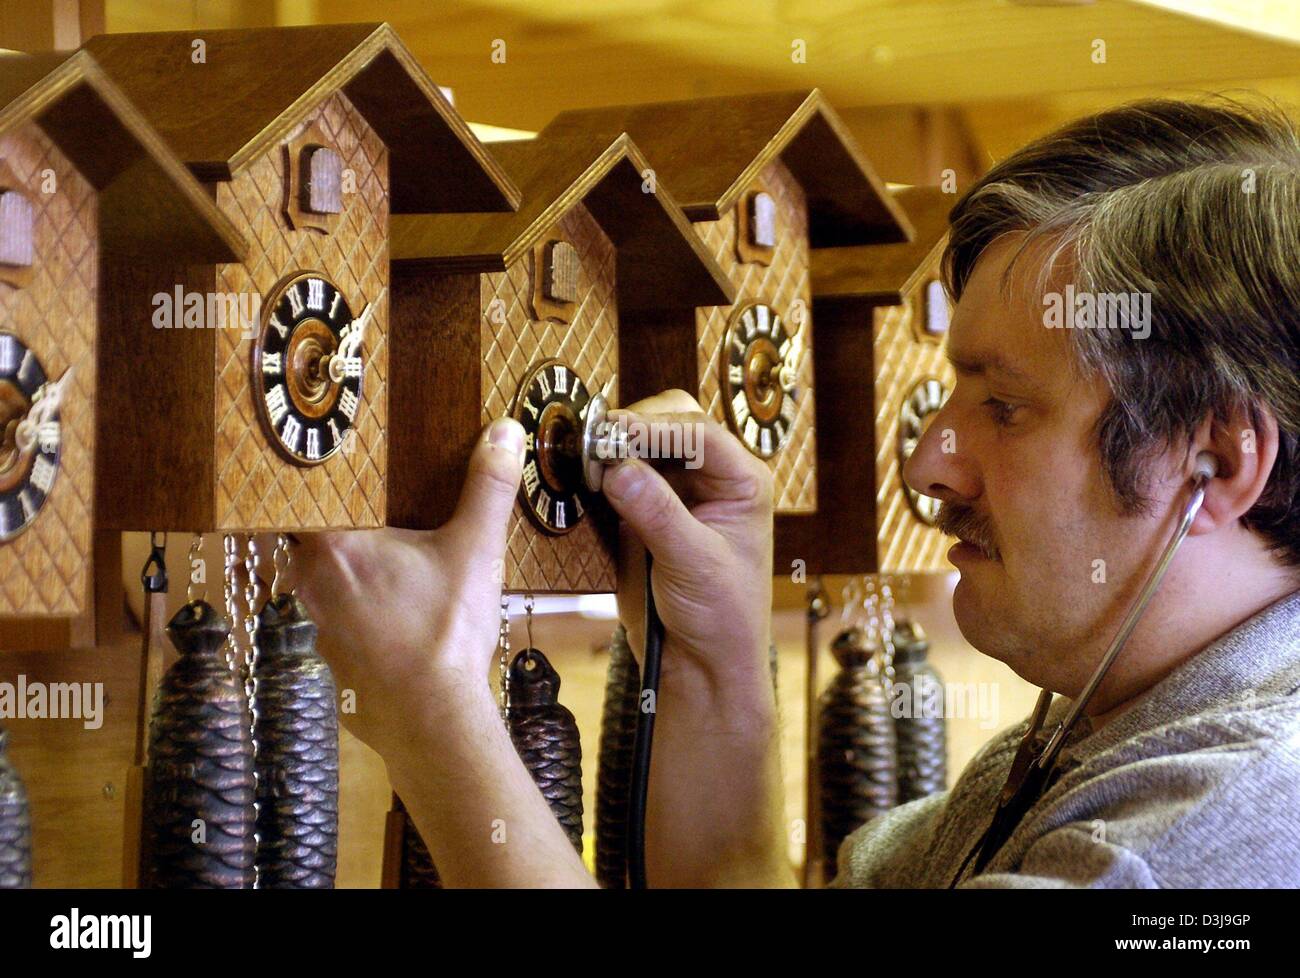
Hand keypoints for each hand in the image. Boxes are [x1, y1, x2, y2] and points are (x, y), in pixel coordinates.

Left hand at [292, 417, 524, 759]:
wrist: (433, 721)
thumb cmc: (444, 630)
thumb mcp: (475, 550)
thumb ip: (487, 489)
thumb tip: (505, 430)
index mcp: (333, 546)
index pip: (294, 498)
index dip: (306, 482)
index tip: (319, 466)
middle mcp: (310, 584)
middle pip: (307, 540)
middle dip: (335, 527)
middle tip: (368, 508)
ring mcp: (318, 628)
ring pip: (321, 586)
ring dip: (347, 575)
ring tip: (387, 561)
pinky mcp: (335, 664)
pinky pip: (340, 625)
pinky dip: (361, 616)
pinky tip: (396, 617)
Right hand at [604, 389, 774, 702]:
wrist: (702, 661)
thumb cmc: (723, 616)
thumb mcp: (694, 564)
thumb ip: (657, 514)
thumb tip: (618, 467)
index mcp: (742, 481)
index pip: (699, 432)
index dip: (654, 426)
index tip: (612, 433)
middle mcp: (712, 477)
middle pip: (670, 422)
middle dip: (632, 427)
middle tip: (595, 443)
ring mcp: (677, 490)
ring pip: (641, 443)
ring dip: (613, 445)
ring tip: (586, 459)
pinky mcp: (646, 508)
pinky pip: (620, 472)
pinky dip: (601, 469)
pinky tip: (585, 475)